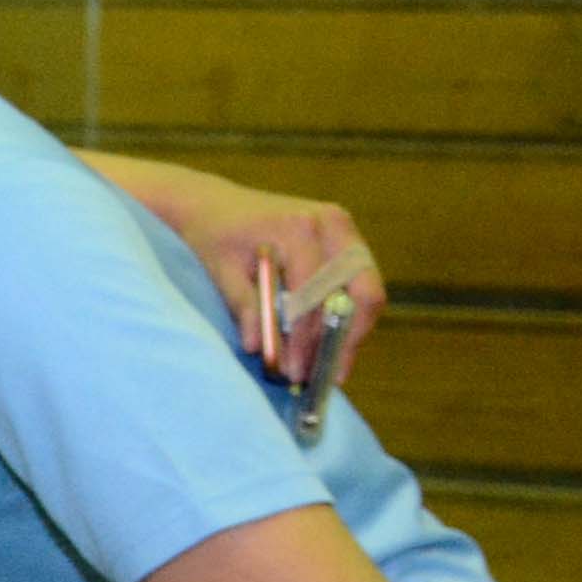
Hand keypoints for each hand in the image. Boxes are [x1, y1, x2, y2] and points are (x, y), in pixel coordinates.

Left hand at [198, 199, 386, 405]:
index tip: (295, 370)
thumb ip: (242, 305)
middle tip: (327, 376)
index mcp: (298, 228)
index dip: (306, 339)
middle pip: (361, 293)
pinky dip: (349, 317)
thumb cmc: (212, 235)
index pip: (315, 295)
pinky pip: (361, 286)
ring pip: (368, 293)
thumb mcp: (219, 270)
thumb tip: (258, 346)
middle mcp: (332, 225)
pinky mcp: (348, 240)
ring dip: (351, 332)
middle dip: (345, 339)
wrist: (213, 205)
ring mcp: (345, 230)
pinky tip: (329, 344)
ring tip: (331, 368)